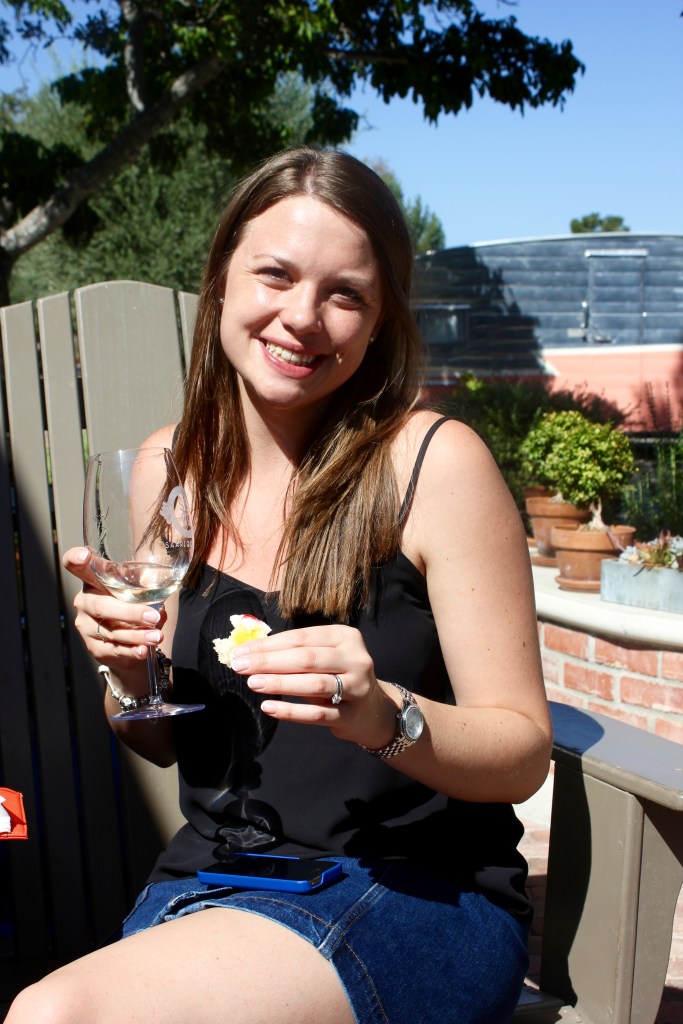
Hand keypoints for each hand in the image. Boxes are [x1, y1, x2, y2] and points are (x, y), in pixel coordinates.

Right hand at [63, 547, 166, 673]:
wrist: (128, 640)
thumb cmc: (130, 604)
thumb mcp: (136, 589)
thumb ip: (143, 584)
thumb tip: (153, 582)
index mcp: (92, 581)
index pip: (76, 566)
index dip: (75, 559)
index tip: (83, 556)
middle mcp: (84, 602)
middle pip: (102, 607)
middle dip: (130, 613)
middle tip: (154, 617)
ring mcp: (86, 626)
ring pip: (112, 632)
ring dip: (138, 635)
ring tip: (157, 636)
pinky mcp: (94, 648)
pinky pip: (114, 650)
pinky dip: (131, 651)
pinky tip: (143, 650)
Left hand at [230, 624, 398, 747]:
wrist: (372, 710)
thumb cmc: (338, 676)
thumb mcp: (325, 656)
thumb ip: (296, 652)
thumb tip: (250, 651)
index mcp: (346, 636)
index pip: (302, 637)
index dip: (269, 644)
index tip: (241, 651)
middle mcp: (356, 659)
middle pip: (307, 658)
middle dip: (269, 661)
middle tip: (240, 666)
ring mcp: (356, 687)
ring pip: (314, 684)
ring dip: (280, 683)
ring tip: (252, 683)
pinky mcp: (350, 715)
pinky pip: (317, 714)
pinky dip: (291, 711)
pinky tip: (269, 708)